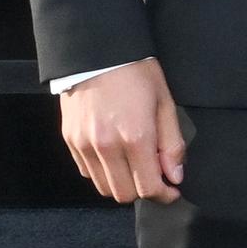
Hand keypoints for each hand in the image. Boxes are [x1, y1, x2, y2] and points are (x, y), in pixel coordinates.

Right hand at [60, 58, 184, 204]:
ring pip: (103, 187)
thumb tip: (175, 175)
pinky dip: (103, 172)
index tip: (172, 190)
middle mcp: (106, 147)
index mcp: (135, 137)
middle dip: (143, 191)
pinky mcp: (70, 141)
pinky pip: (87, 172)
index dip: (163, 194)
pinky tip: (115, 156)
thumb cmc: (137, 74)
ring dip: (122, 184)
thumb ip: (171, 143)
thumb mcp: (165, 103)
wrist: (98, 53)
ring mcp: (84, 145)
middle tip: (155, 176)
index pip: (148, 187)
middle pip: (124, 194)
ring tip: (135, 166)